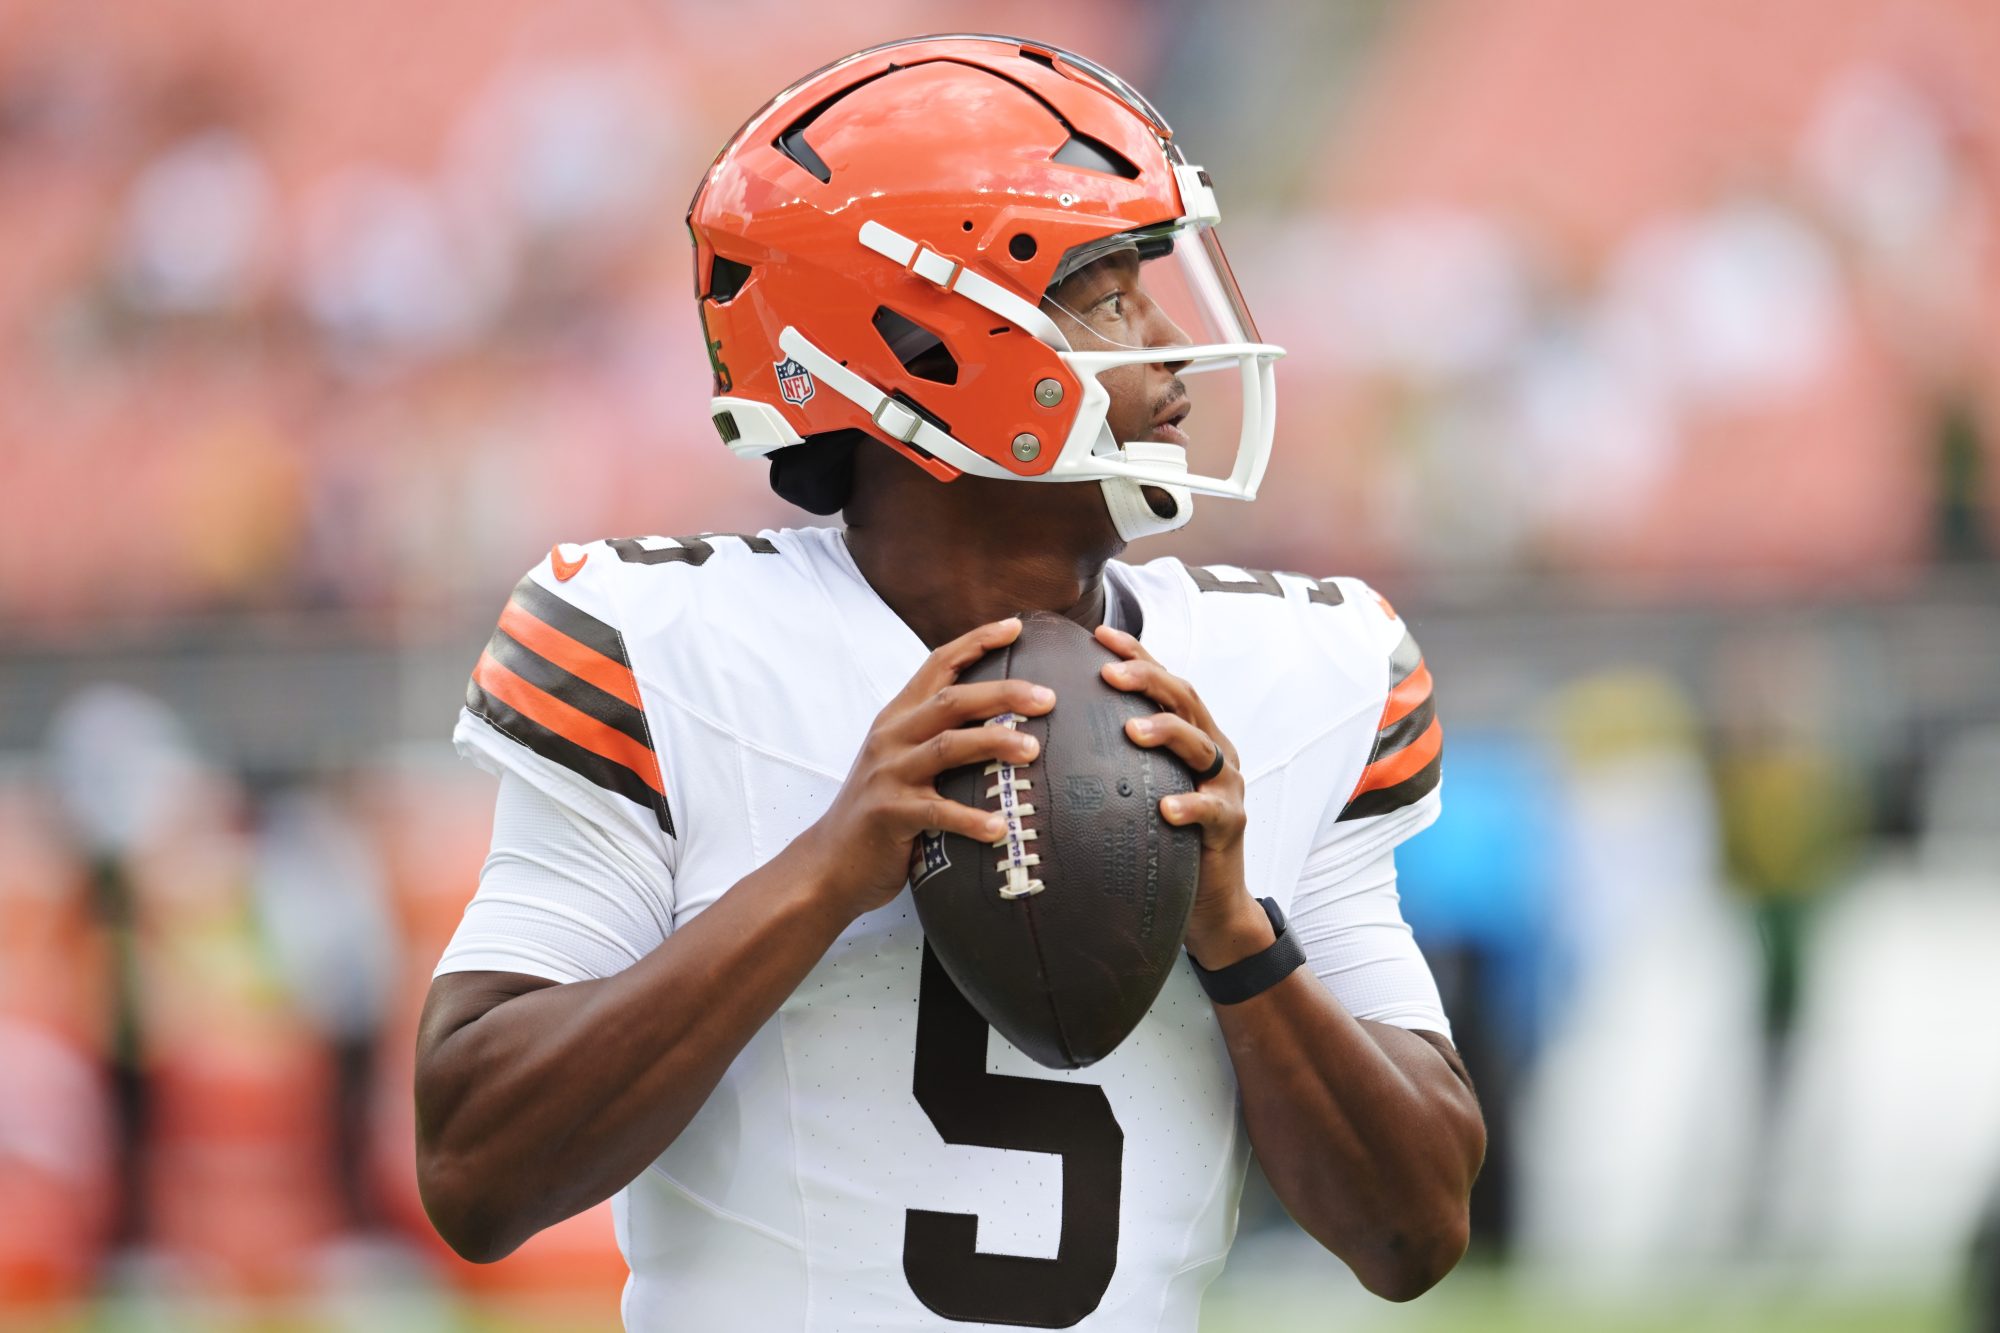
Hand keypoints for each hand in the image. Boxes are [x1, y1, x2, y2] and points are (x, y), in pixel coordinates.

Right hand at [801, 617, 1055, 921]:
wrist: (829, 862)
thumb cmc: (881, 809)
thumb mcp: (902, 760)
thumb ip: (939, 736)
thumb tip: (1005, 725)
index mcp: (898, 717)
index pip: (938, 664)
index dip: (977, 642)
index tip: (1015, 626)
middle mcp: (892, 737)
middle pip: (952, 701)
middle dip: (1003, 693)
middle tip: (1047, 697)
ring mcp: (889, 774)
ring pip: (947, 746)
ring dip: (994, 744)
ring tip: (1033, 751)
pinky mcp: (890, 814)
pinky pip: (938, 812)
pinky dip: (972, 820)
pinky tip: (1001, 827)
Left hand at [1094, 624, 1273, 968]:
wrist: (1210, 905)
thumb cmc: (1164, 841)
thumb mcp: (1139, 789)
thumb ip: (1115, 759)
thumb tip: (1051, 732)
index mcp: (1191, 735)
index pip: (1165, 683)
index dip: (1137, 655)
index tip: (1100, 635)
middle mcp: (1213, 751)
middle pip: (1186, 700)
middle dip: (1148, 680)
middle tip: (1108, 673)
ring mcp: (1226, 786)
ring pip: (1202, 746)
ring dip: (1167, 732)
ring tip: (1132, 730)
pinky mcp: (1230, 825)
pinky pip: (1211, 810)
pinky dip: (1190, 804)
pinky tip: (1166, 807)